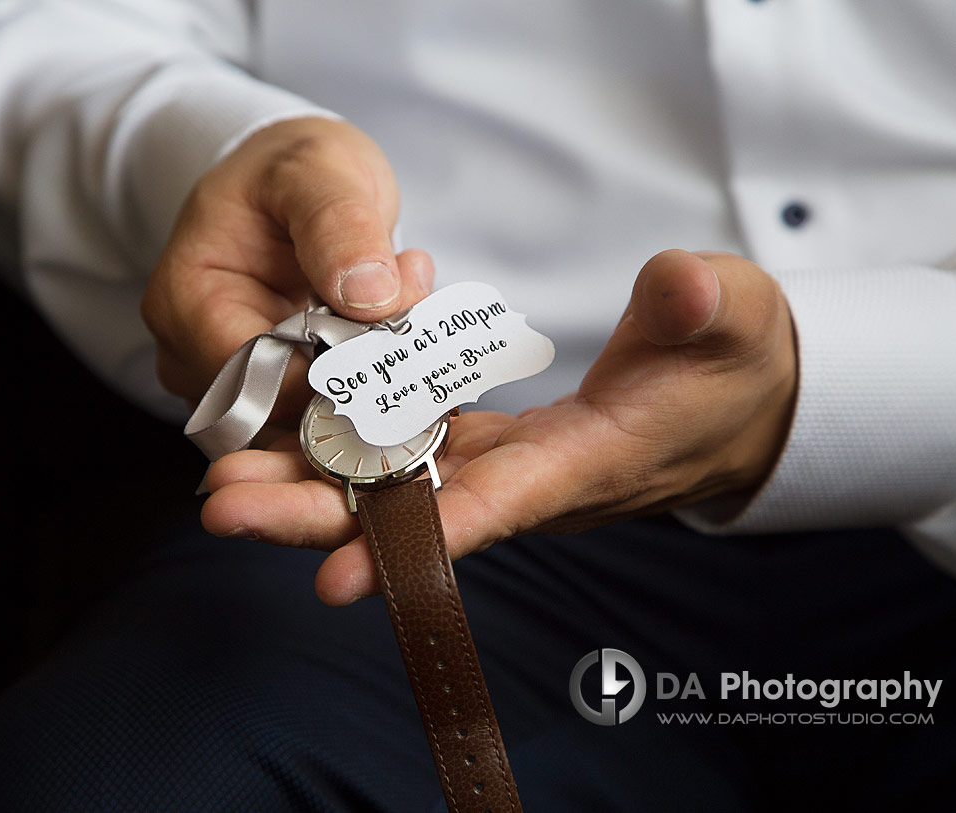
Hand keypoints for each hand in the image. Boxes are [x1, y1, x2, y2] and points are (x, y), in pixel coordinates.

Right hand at [141, 117, 433, 423]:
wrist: (285, 181)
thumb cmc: (289, 170)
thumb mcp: (317, 171)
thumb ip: (340, 227)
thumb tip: (370, 294)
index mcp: (186, 302)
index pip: (257, 377)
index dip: (332, 368)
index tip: (397, 328)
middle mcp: (191, 356)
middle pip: (280, 407)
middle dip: (355, 370)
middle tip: (411, 304)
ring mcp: (225, 380)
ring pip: (304, 415)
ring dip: (364, 374)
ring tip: (402, 299)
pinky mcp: (263, 389)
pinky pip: (314, 407)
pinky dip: (360, 377)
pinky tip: (386, 324)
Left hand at [201, 250, 797, 604]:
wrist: (734, 400)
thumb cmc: (737, 363)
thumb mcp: (737, 321)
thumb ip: (706, 309)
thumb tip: (682, 286)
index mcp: (588, 460)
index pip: (498, 505)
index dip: (418, 543)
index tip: (337, 575)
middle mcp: (532, 481)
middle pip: (415, 513)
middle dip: (319, 520)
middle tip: (222, 511)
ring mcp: (504, 466)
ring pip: (396, 489)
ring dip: (309, 490)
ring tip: (219, 486)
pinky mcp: (490, 446)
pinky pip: (407, 458)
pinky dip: (345, 456)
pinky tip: (278, 442)